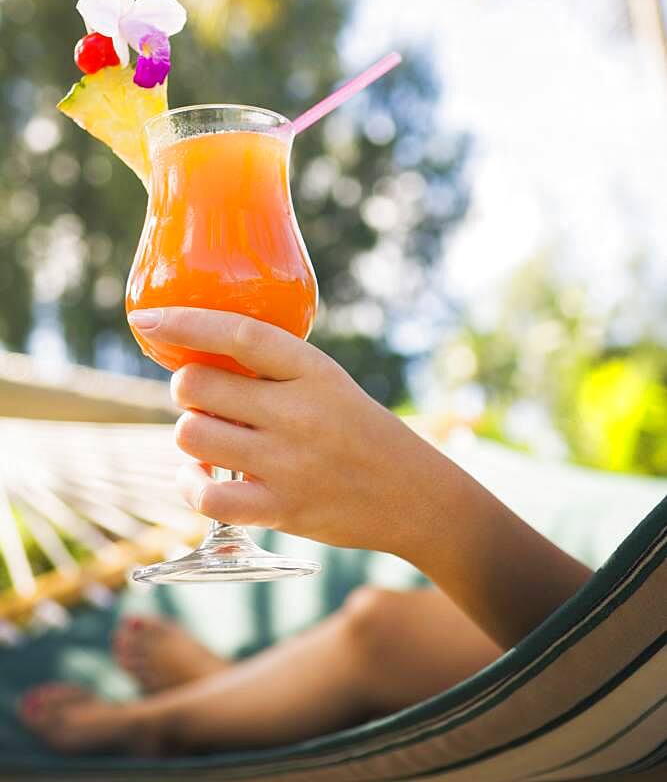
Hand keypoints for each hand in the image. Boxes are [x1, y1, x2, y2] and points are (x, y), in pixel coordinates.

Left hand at [128, 307, 445, 556]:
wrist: (412, 495)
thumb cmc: (361, 431)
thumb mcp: (329, 383)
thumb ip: (274, 372)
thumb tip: (199, 360)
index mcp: (313, 370)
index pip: (238, 334)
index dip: (186, 323)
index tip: (149, 320)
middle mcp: (297, 412)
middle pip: (197, 385)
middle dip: (186, 388)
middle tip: (202, 397)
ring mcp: (287, 462)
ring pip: (191, 435)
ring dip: (190, 434)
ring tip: (212, 437)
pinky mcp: (280, 509)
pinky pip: (205, 495)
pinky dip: (189, 485)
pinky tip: (197, 477)